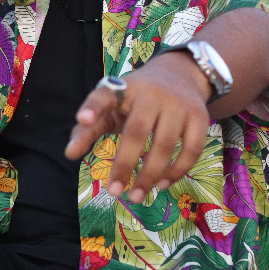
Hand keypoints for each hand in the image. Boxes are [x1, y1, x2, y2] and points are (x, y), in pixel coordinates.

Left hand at [65, 52, 212, 201]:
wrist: (180, 73)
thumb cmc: (136, 98)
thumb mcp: (112, 106)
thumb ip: (89, 128)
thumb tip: (68, 154)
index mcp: (124, 88)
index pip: (105, 94)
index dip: (93, 106)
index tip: (82, 119)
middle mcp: (152, 93)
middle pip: (136, 131)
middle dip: (124, 164)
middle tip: (113, 192)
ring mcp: (178, 104)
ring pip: (165, 145)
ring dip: (150, 175)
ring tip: (135, 196)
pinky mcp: (200, 116)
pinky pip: (191, 150)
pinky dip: (177, 171)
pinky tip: (162, 184)